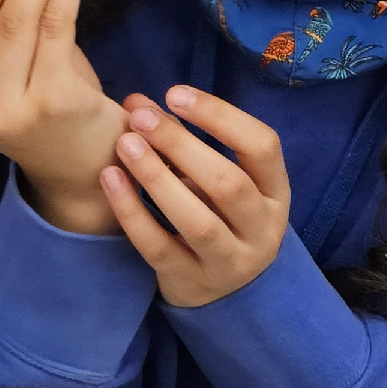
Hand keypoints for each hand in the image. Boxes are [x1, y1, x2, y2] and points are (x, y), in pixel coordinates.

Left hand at [101, 86, 291, 305]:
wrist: (226, 294)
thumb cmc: (218, 217)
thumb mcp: (214, 179)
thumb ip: (181, 139)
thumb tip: (137, 102)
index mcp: (276, 192)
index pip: (263, 146)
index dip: (220, 116)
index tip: (175, 93)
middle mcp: (262, 229)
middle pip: (229, 185)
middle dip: (183, 146)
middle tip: (141, 118)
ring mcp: (230, 262)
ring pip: (198, 222)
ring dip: (158, 178)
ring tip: (125, 145)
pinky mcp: (193, 283)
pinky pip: (160, 248)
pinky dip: (133, 213)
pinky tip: (110, 180)